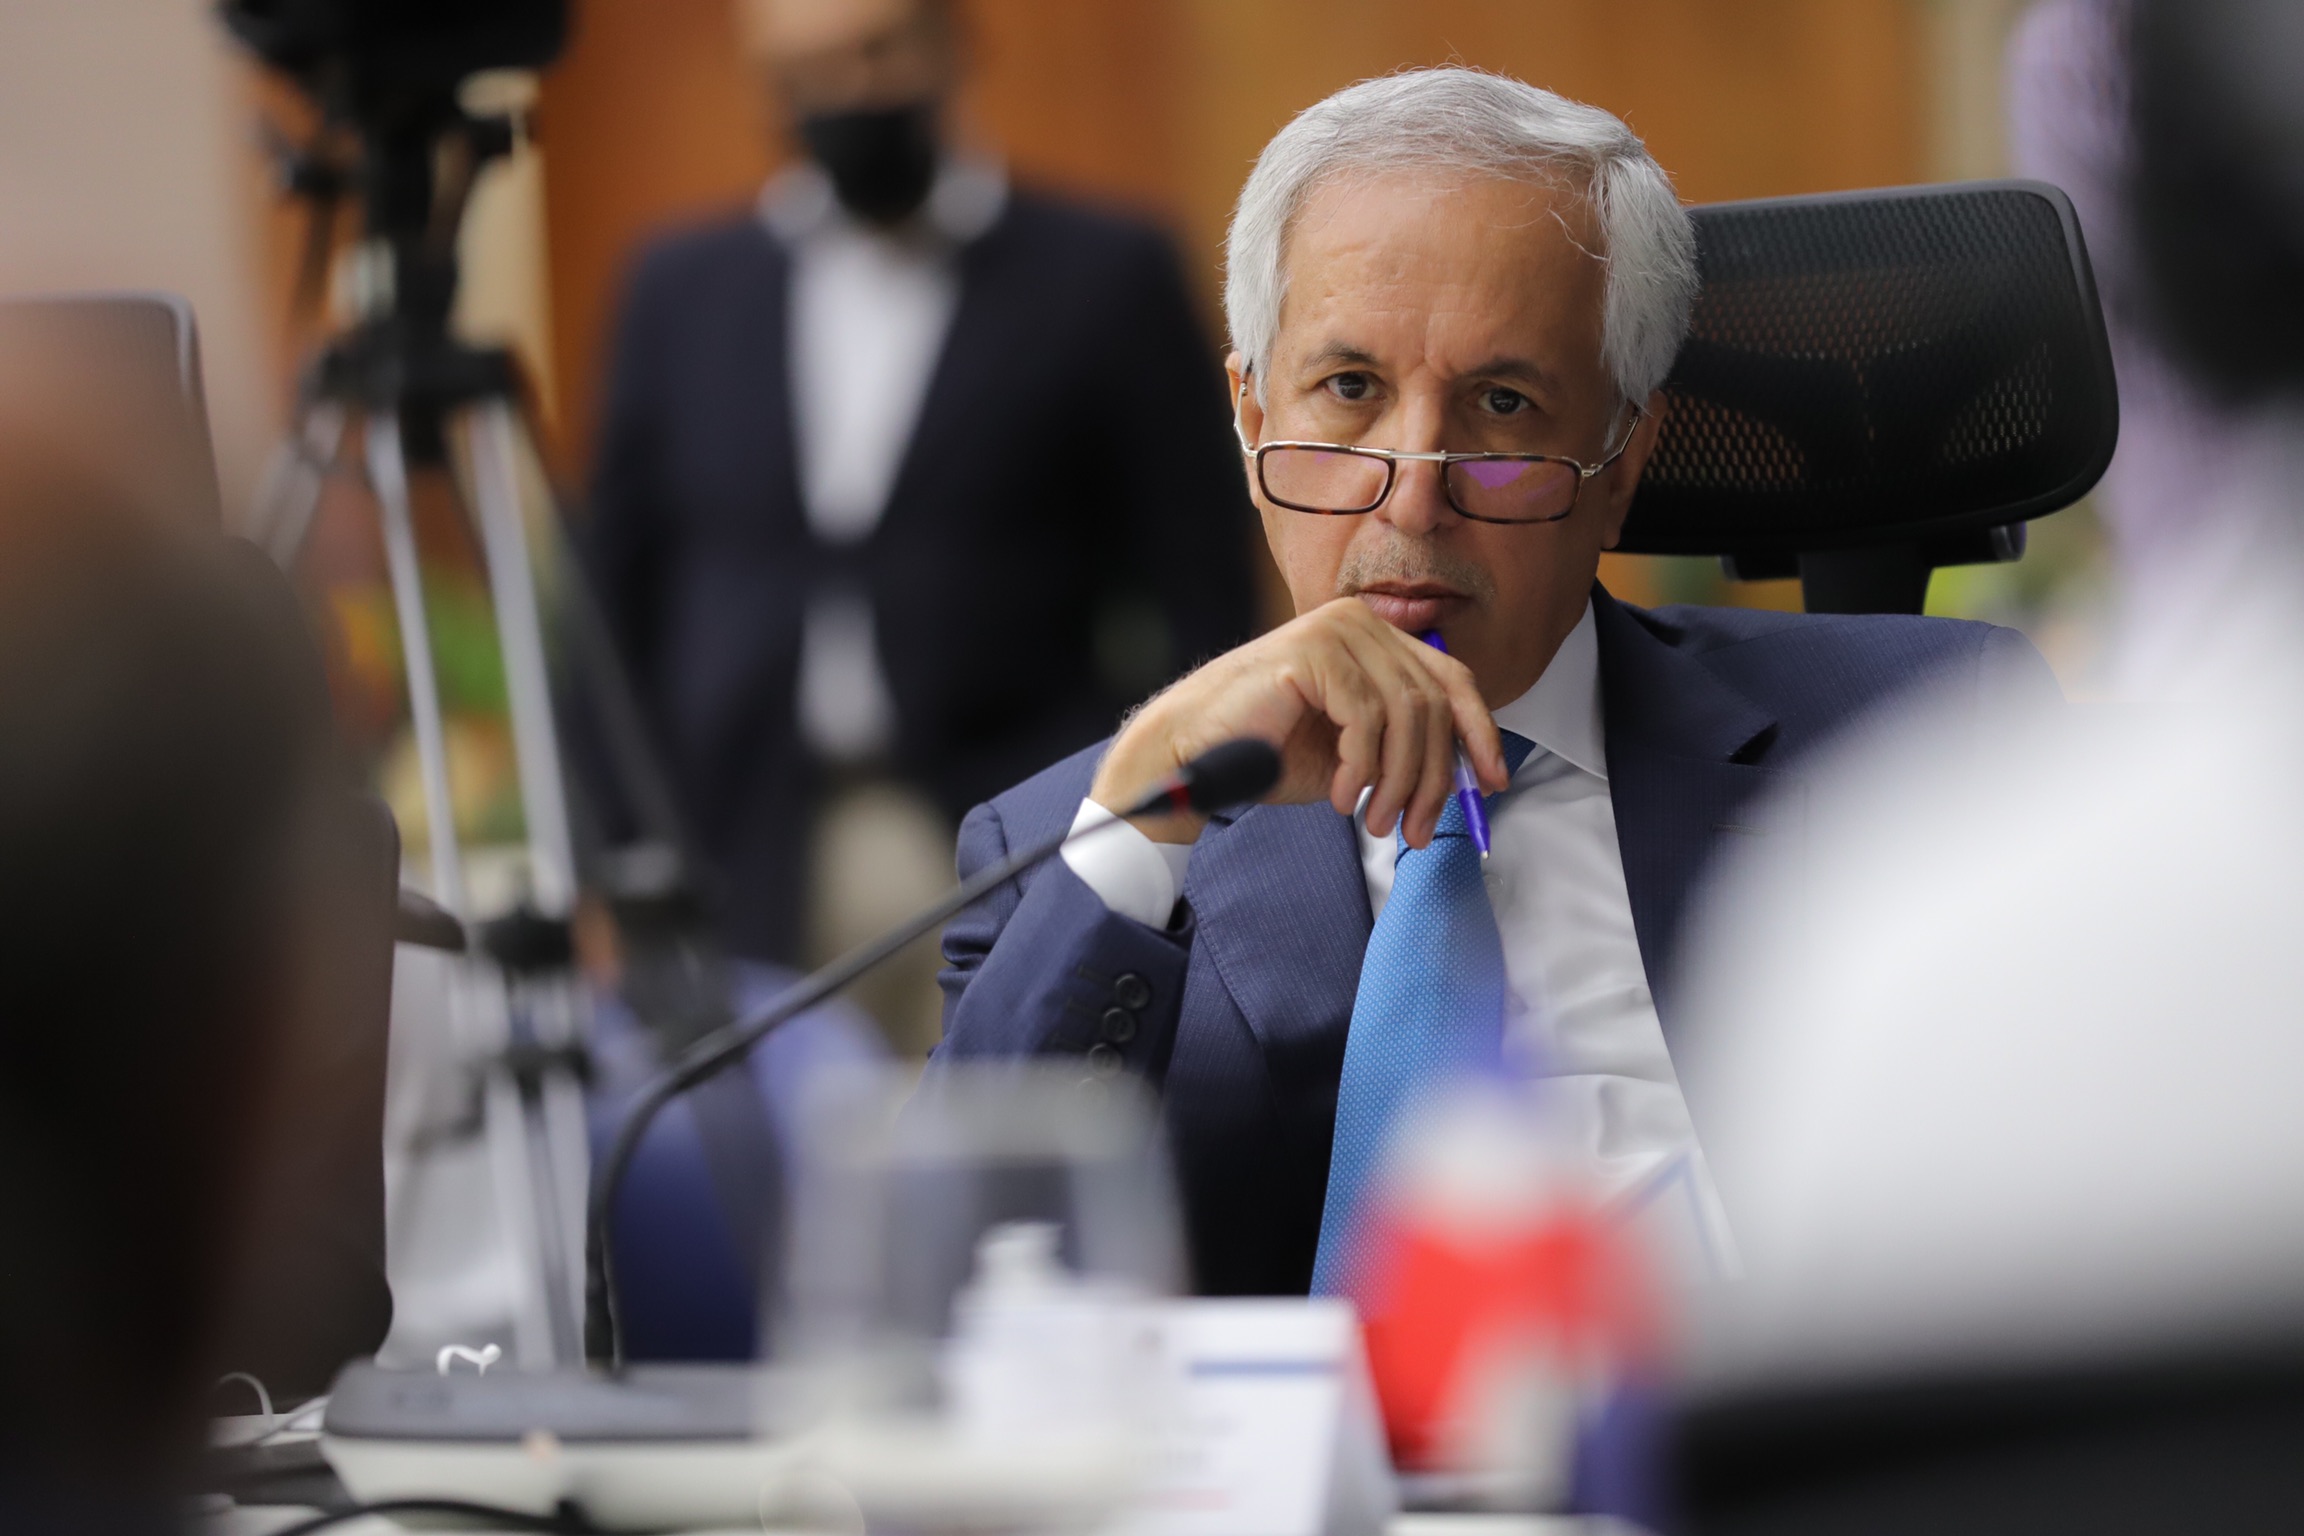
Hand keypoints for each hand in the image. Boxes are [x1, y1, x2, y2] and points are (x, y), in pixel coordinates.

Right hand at [1090, 598, 1507, 846]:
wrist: (1194, 754)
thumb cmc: (1268, 752)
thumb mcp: (1357, 753)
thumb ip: (1406, 746)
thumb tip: (1469, 775)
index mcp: (1375, 639)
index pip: (1451, 679)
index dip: (1480, 733)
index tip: (1492, 783)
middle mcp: (1359, 623)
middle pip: (1434, 702)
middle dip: (1434, 777)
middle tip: (1416, 828)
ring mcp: (1335, 631)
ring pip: (1407, 714)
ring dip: (1398, 782)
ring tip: (1376, 821)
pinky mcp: (1311, 652)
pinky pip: (1365, 719)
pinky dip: (1361, 769)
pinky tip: (1341, 796)